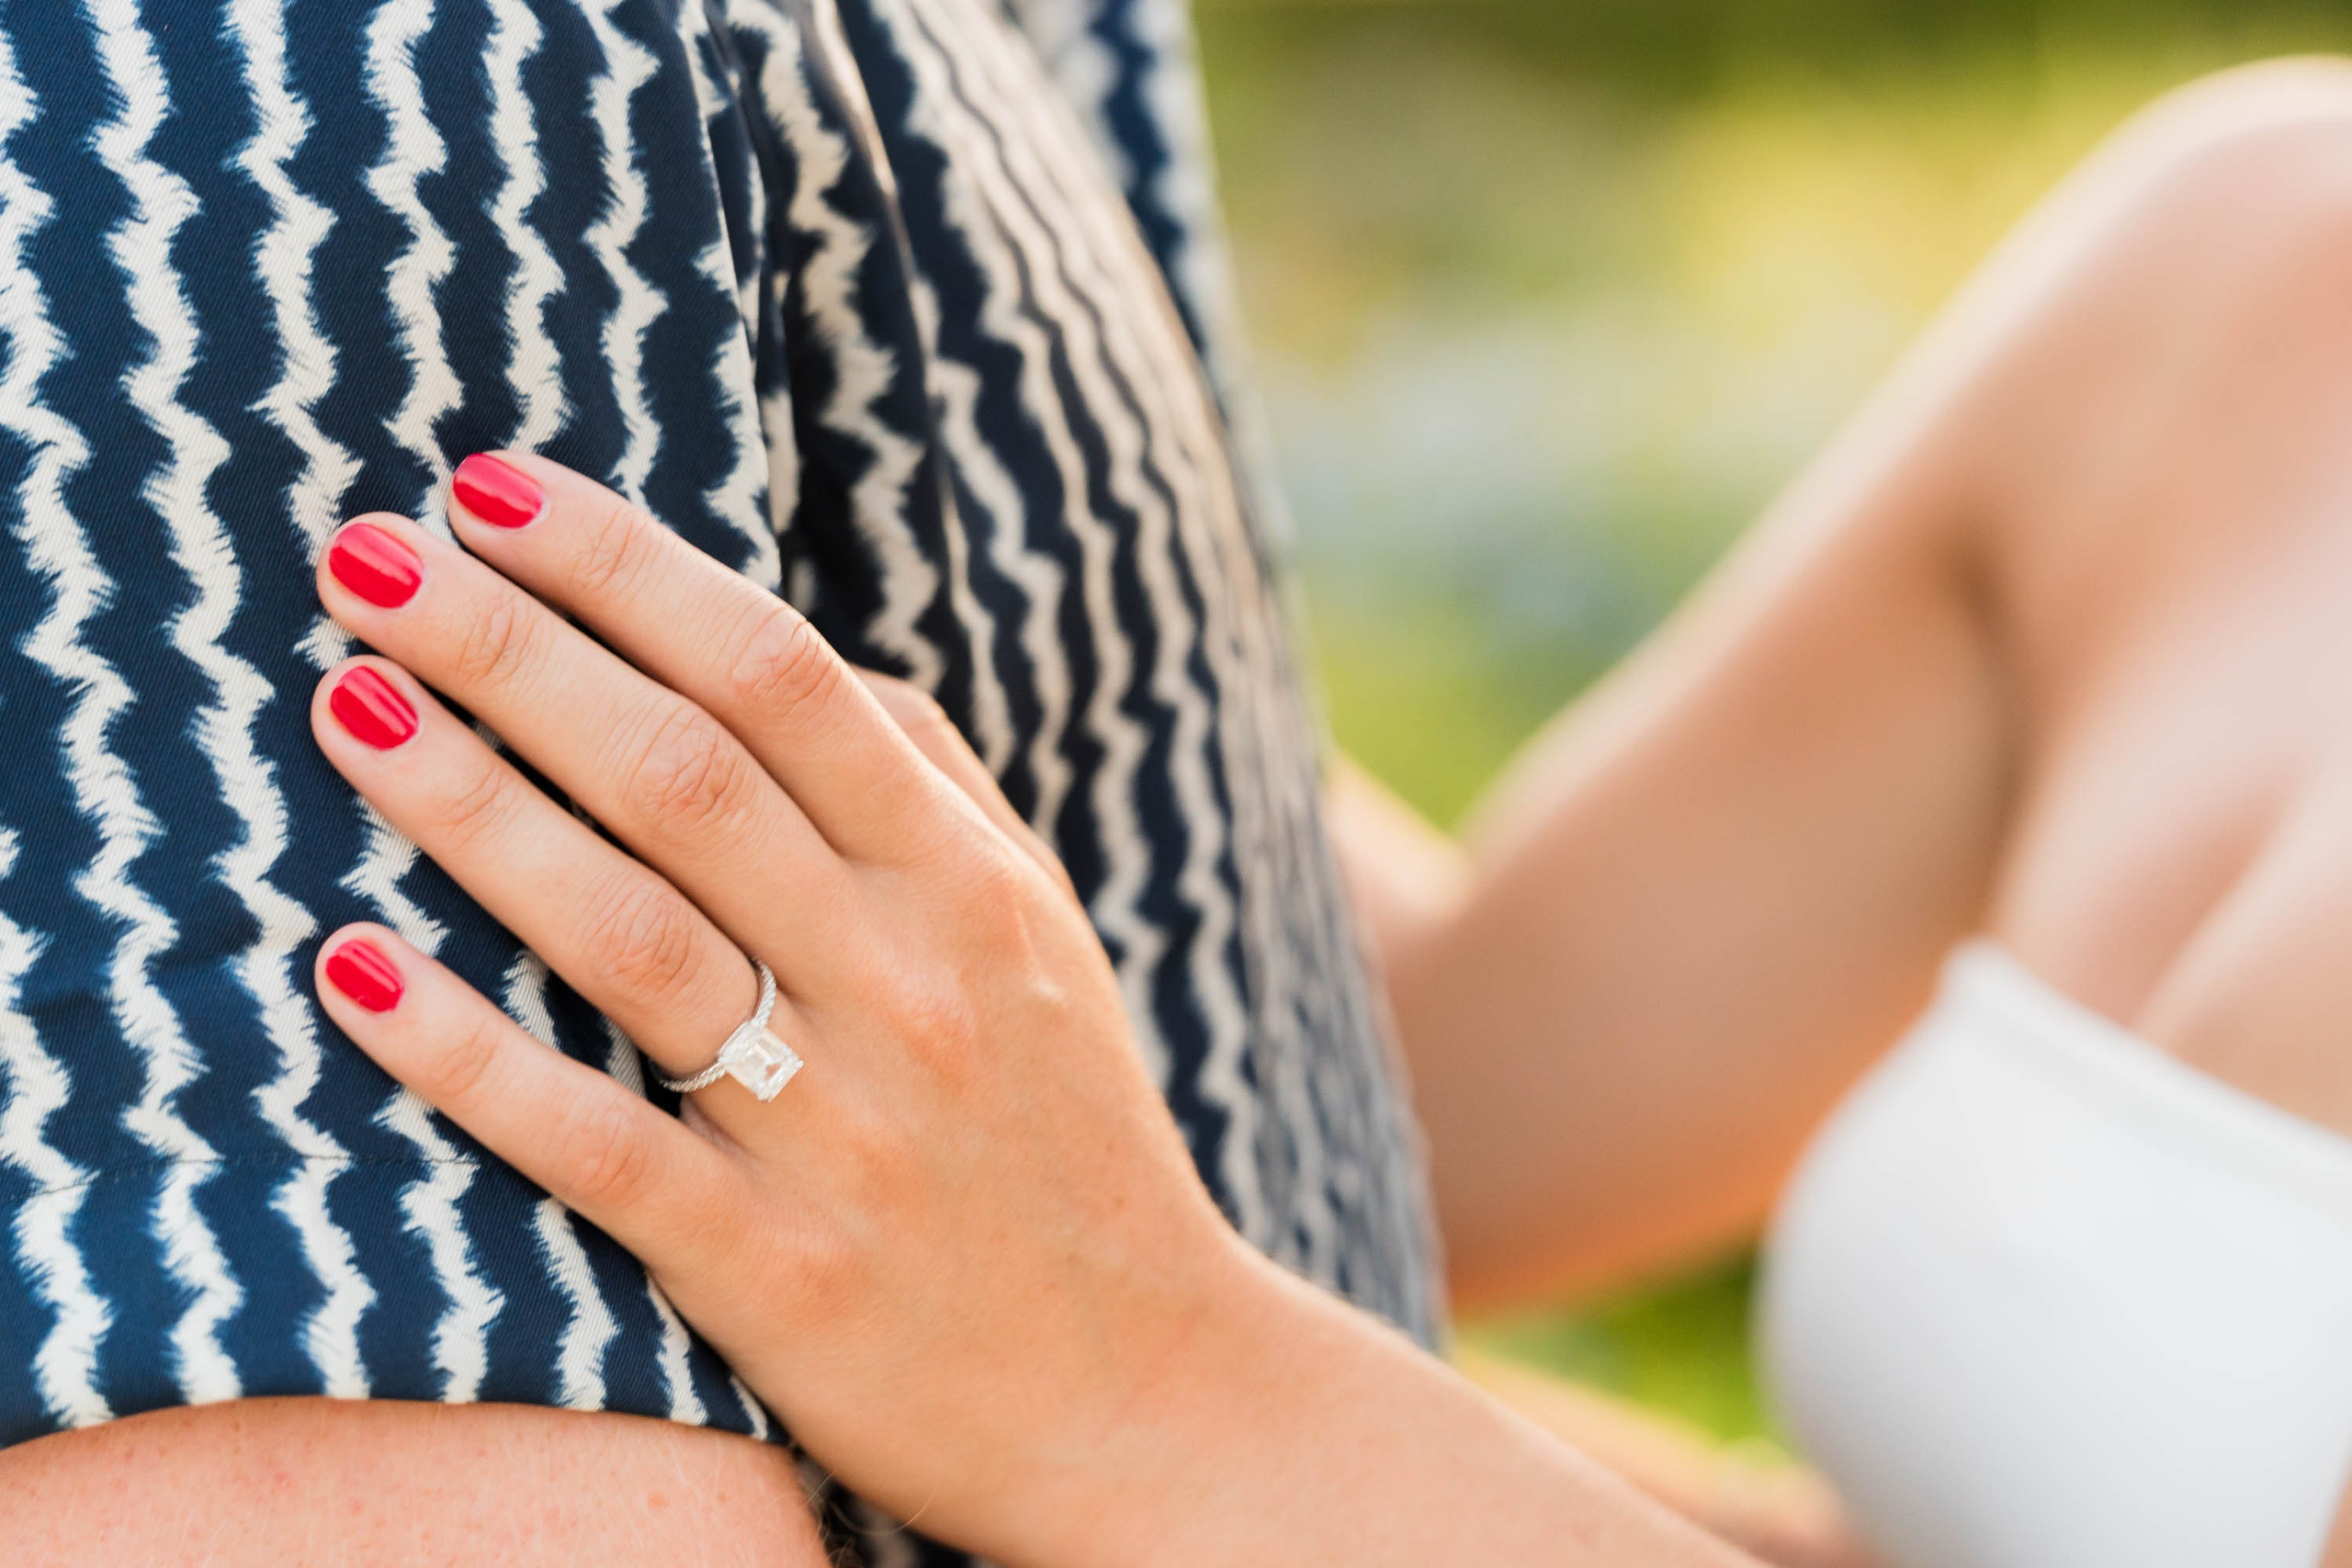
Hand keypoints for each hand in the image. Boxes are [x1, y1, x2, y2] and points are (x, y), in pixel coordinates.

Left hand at [306, 453, 1255, 1563]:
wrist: (1145, 1392)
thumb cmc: (1069, 1133)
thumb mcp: (1041, 935)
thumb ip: (931, 785)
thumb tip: (794, 658)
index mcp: (971, 883)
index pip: (784, 679)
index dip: (629, 568)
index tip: (493, 489)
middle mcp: (910, 983)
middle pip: (684, 775)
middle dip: (512, 647)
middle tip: (362, 555)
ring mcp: (837, 1128)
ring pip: (629, 934)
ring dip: (470, 807)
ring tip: (342, 705)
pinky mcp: (768, 1270)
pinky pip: (593, 1146)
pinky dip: (467, 1057)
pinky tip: (345, 973)